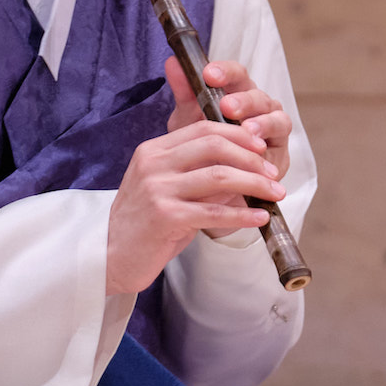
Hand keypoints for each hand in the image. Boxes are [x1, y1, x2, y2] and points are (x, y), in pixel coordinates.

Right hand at [105, 114, 284, 296]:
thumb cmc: (146, 224)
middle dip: (252, 158)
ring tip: (276, 194)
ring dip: (254, 184)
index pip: (203, 129)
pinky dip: (242, 214)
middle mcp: (154, 164)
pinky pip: (213, 213)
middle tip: (274, 174)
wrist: (110, 256)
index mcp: (154, 151)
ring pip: (219, 176)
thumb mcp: (168, 189)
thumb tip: (245, 170)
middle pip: (215, 146)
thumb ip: (198, 175)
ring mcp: (158, 189)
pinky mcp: (165, 217)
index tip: (262, 148)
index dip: (239, 135)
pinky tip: (260, 217)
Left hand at [160, 57, 292, 186]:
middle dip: (242, 100)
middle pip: (257, 94)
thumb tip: (172, 61)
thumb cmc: (201, 148)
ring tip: (247, 129)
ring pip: (276, 116)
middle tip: (227, 106)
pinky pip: (281, 144)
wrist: (209, 186)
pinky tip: (258, 151)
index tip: (208, 74)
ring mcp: (272, 126)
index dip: (225, 72)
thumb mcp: (188, 121)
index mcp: (236, 92)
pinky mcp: (280, 150)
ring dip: (262, 122)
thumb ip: (185, 93)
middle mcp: (257, 106)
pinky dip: (270, 148)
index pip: (235, 75)